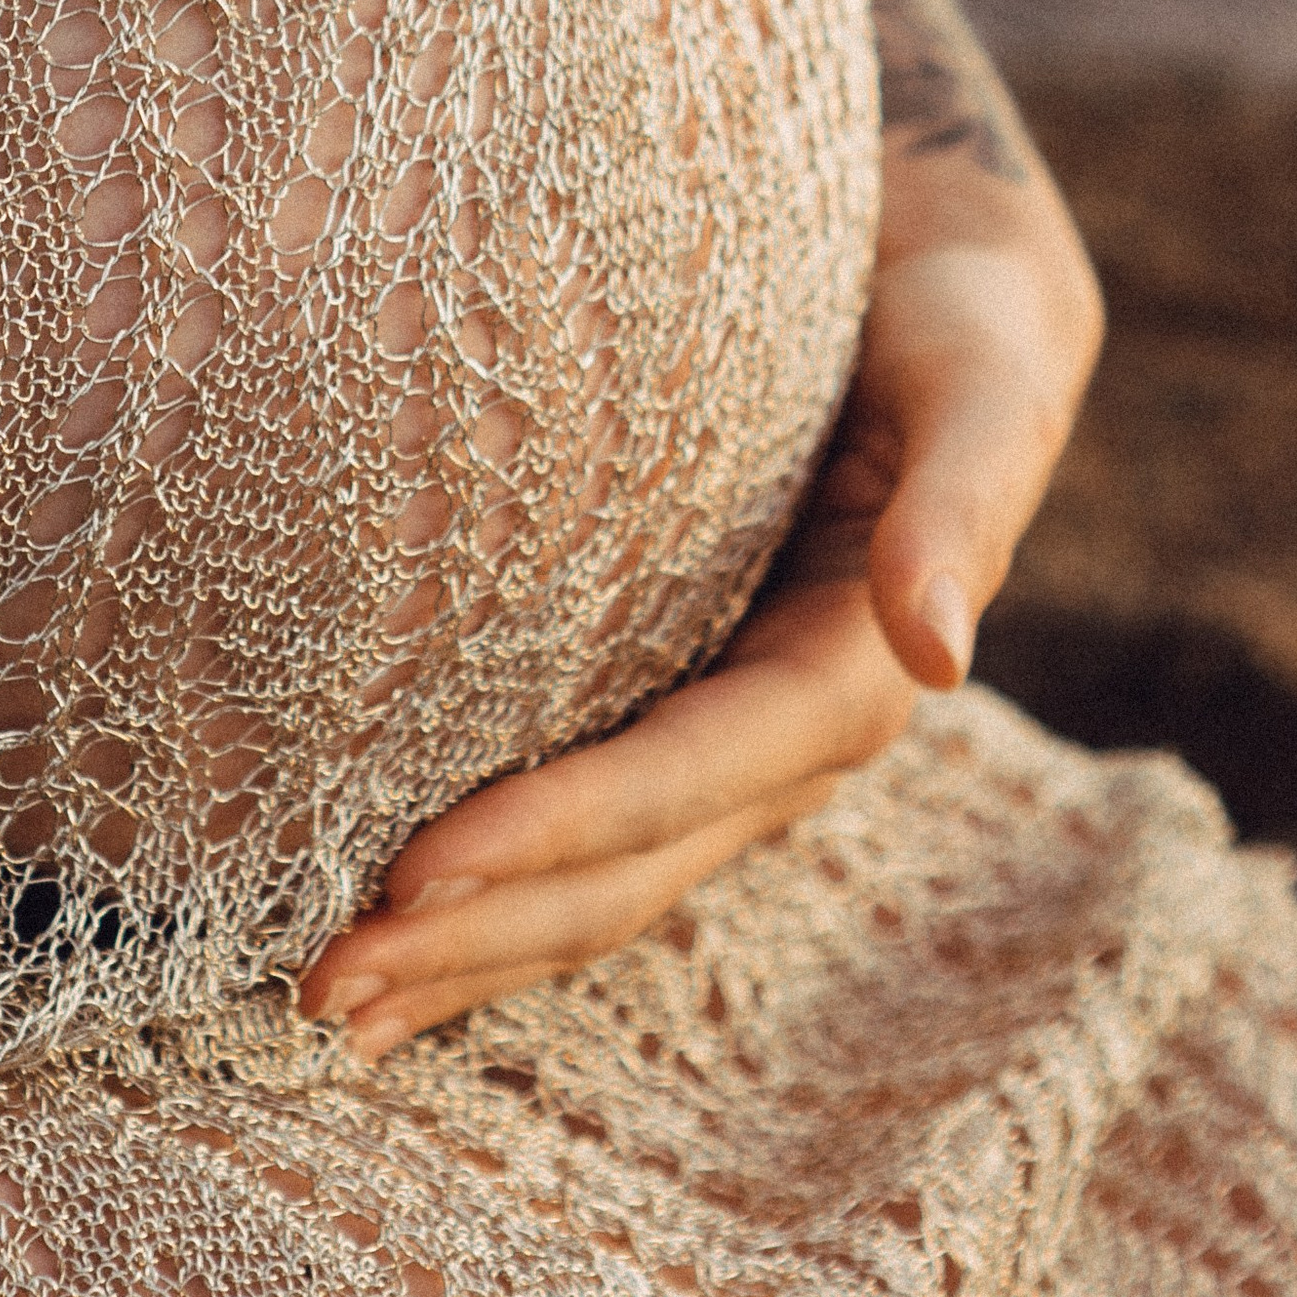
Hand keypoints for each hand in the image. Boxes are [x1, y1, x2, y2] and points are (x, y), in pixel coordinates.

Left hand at [298, 145, 1100, 1058]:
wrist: (946, 288)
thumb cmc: (958, 317)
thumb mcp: (981, 379)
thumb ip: (961, 504)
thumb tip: (939, 653)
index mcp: (850, 672)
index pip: (684, 777)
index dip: (558, 829)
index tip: (415, 868)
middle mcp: (782, 742)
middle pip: (621, 872)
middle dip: (478, 936)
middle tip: (316, 987)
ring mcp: (722, 748)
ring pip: (589, 884)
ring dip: (462, 955)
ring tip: (317, 1008)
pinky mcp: (669, 717)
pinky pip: (574, 835)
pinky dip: (482, 904)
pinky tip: (384, 943)